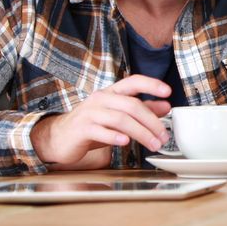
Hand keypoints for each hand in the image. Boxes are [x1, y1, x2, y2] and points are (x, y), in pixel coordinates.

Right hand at [30, 75, 172, 168]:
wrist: (58, 138)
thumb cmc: (91, 126)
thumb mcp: (117, 116)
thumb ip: (141, 111)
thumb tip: (165, 106)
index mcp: (111, 93)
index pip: (133, 81)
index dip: (151, 84)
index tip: (167, 91)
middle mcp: (100, 99)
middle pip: (131, 105)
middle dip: (151, 121)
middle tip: (164, 136)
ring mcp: (89, 113)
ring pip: (120, 119)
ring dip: (140, 132)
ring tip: (153, 144)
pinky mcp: (81, 129)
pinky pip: (100, 131)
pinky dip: (114, 136)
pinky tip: (125, 142)